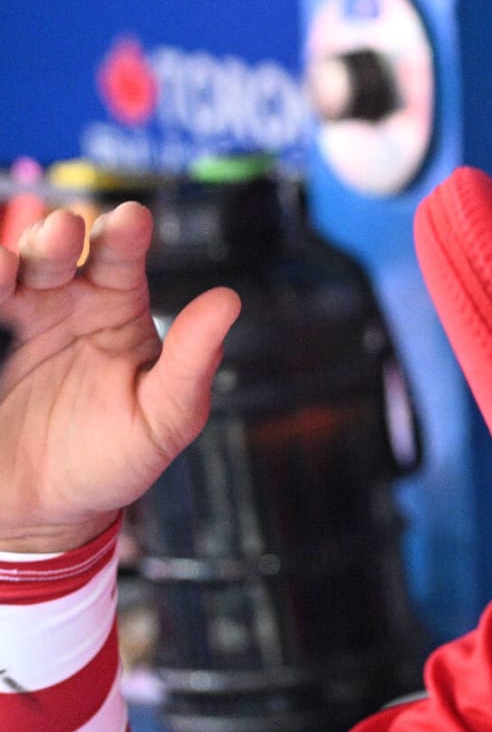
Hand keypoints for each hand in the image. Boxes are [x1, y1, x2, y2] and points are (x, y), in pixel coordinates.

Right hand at [0, 203, 239, 552]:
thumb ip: (194, 359)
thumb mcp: (166, 414)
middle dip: (58, 235)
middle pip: (56, 251)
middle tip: (65, 232)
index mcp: (115, 305)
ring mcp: (11, 320)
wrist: (48, 510)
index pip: (121, 257)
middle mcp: (61, 299)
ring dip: (5, 259)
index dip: (126, 233)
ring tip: (9, 263)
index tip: (131, 221)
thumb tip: (230, 300)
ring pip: (4, 272)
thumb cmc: (117, 456)